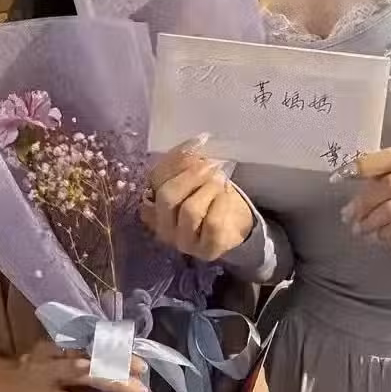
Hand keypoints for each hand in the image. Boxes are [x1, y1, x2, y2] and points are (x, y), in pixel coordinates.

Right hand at [140, 138, 253, 261]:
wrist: (236, 223)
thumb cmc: (212, 196)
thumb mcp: (197, 175)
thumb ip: (188, 160)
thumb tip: (197, 141)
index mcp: (154, 203)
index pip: (155, 178)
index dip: (176, 159)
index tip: (198, 144)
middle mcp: (163, 227)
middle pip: (167, 197)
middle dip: (192, 176)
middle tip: (211, 166)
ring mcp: (184, 242)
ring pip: (190, 211)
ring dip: (209, 190)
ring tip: (220, 182)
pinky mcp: (206, 250)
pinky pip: (213, 223)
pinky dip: (222, 204)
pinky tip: (227, 196)